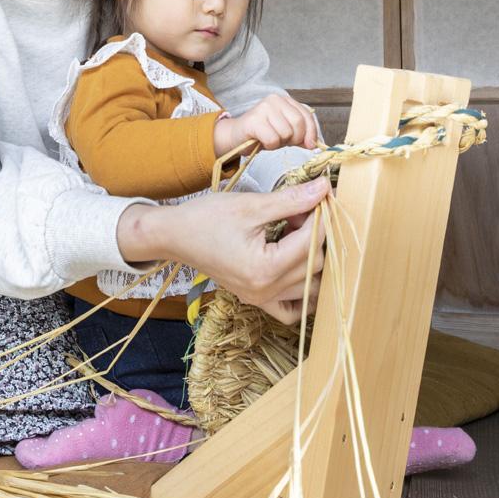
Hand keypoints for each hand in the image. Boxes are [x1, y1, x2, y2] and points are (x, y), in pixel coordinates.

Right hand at [117, 178, 327, 309]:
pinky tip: (298, 267)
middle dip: (316, 234)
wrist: (174, 236)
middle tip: (304, 209)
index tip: (320, 195)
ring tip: (298, 232)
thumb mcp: (251, 205)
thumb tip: (324, 188)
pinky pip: (291, 309)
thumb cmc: (206, 218)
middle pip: (315, 265)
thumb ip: (291, 200)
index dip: (321, 216)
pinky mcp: (256, 299)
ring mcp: (260, 299)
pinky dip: (302, 292)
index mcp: (264, 268)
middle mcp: (265, 290)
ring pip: (310, 286)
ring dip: (312, 258)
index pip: (312, 242)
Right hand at [213, 93, 318, 156]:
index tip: (310, 145)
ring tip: (269, 139)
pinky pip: (272, 140)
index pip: (307, 115)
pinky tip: (261, 141)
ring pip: (286, 133)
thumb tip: (313, 143)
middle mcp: (275, 100)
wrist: (236, 136)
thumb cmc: (262, 134)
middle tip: (283, 142)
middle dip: (295, 139)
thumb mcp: (285, 132)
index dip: (311, 133)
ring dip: (279, 143)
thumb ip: (300, 134)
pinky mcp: (254, 120)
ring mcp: (263, 108)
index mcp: (285, 100)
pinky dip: (269, 146)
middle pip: (298, 124)